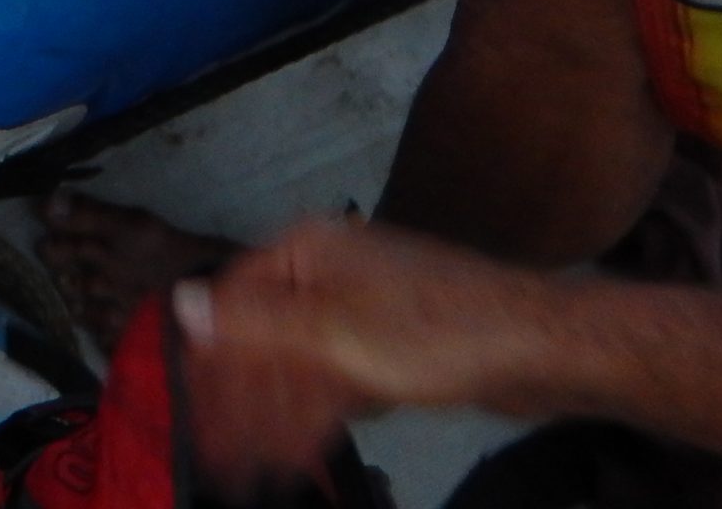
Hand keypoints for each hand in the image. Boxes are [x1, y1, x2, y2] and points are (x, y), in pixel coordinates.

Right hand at [173, 220, 558, 486]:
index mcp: (308, 253)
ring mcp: (363, 310)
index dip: (210, 363)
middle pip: (266, 343)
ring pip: (301, 370)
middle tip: (219, 458)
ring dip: (274, 419)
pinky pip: (338, 384)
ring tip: (249, 469)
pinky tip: (299, 455)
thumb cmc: (439, 331)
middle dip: (243, 404)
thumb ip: (254, 323)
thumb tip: (182, 304)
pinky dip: (317, 418)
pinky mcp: (393, 347)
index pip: (233, 304)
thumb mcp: (333, 332)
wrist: (539, 349)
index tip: (190, 411)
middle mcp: (329, 273)